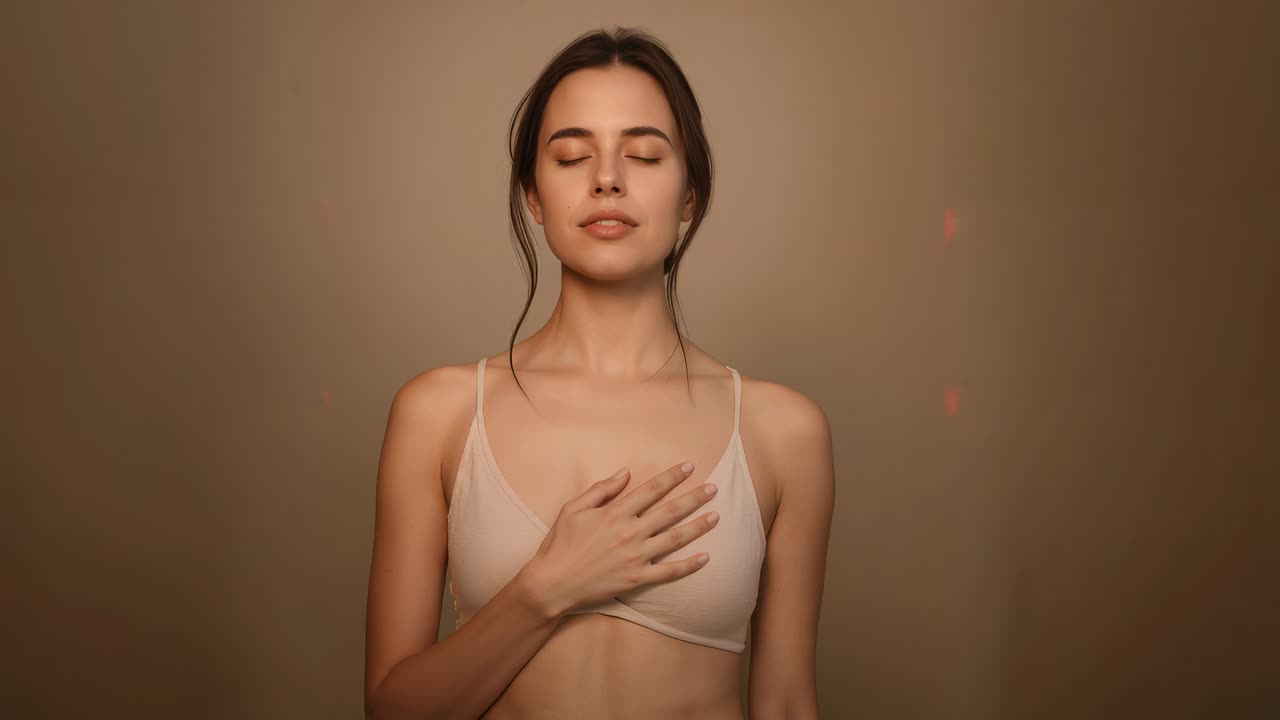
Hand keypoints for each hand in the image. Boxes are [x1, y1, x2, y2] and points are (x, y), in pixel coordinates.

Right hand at [521, 463, 719, 617]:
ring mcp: (636, 557)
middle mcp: (630, 532)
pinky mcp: (637, 579)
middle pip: (670, 511)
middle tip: (713, 488)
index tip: (689, 467)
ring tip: (716, 516)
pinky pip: (669, 572)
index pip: (651, 490)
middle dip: (694, 497)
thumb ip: (601, 489)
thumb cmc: (560, 544)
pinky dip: (689, 565)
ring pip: (675, 538)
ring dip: (698, 527)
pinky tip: (706, 558)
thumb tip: (625, 473)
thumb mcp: (573, 508)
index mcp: (615, 513)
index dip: (672, 477)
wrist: (553, 583)